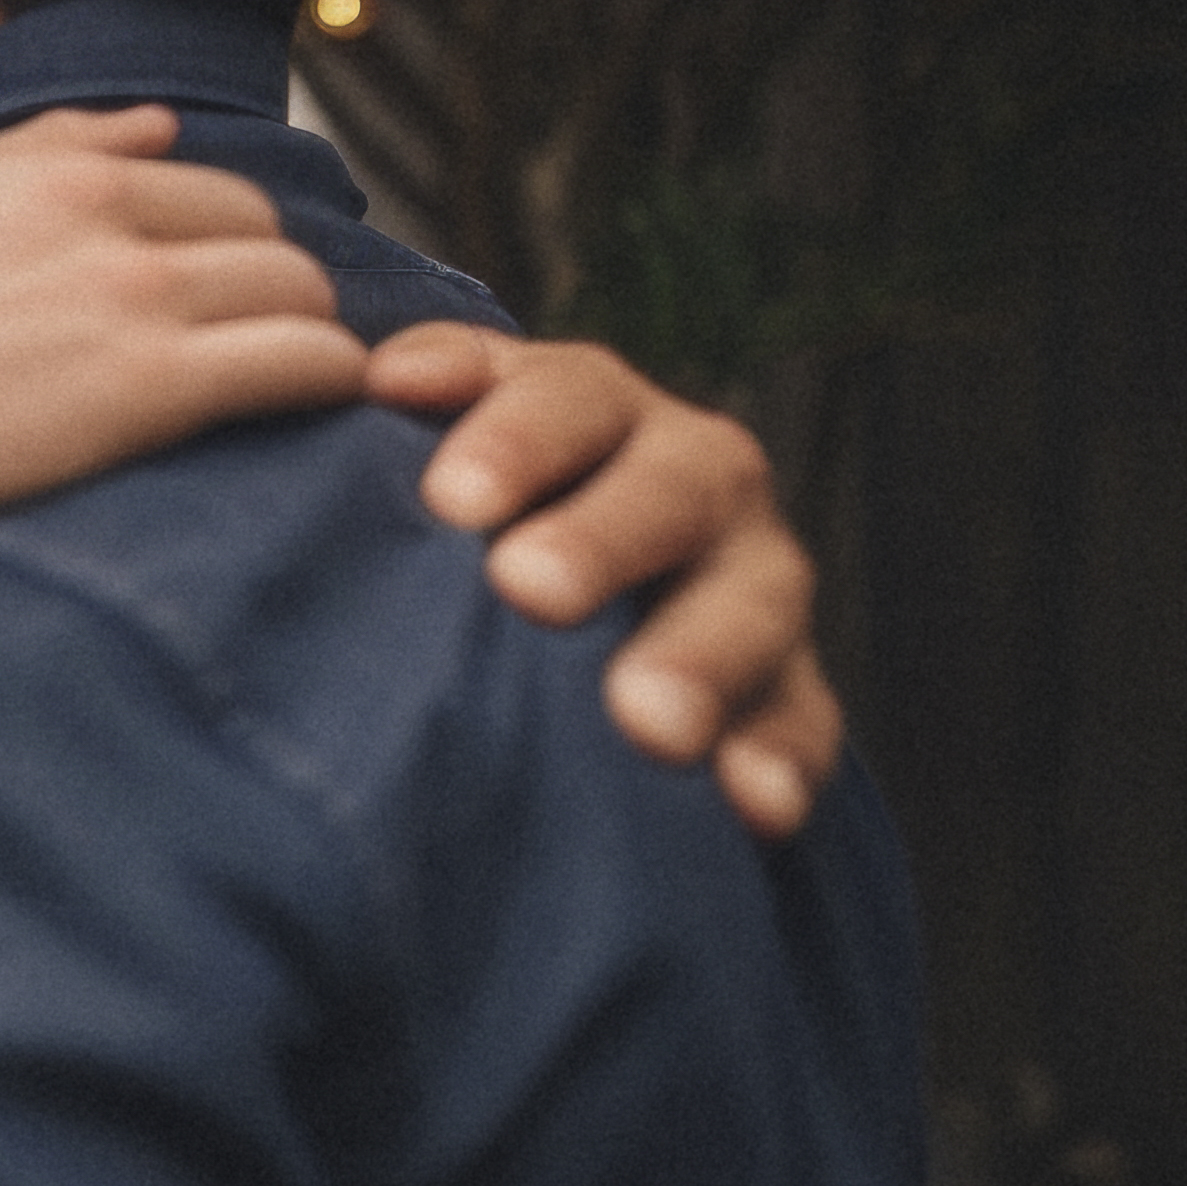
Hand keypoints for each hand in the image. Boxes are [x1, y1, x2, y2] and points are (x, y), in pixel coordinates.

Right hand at [0, 105, 367, 570]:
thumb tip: (159, 123)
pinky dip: (327, 384)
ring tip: (279, 391)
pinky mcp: (149, 386)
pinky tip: (307, 417)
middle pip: (268, 232)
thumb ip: (45, 149)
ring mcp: (131, 296)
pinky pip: (303, 364)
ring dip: (308, 339)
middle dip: (276, 289)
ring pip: (301, 294)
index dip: (224, 247)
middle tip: (253, 351)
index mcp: (46, 167)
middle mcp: (100, 213)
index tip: (215, 299)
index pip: (205, 183)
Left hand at [367, 322, 837, 837]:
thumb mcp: (440, 443)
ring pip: (751, 605)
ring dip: (700, 661)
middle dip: (602, 539)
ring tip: (648, 724)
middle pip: (668, 492)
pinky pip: (802, 718)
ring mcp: (753, 580)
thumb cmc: (461, 508)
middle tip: (528, 589)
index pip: (566, 398)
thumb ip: (414, 404)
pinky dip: (779, 760)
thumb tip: (384, 378)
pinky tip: (755, 807)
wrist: (562, 582)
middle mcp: (694, 473)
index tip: (449, 498)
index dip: (514, 439)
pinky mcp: (788, 684)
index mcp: (597, 405)